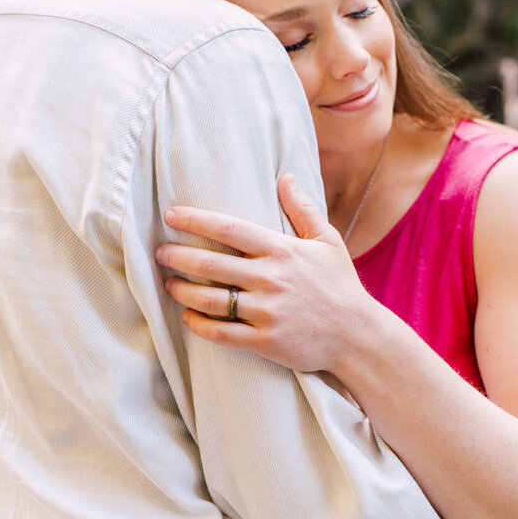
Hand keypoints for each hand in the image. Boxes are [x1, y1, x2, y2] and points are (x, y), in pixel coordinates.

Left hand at [155, 174, 377, 372]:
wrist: (358, 337)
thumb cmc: (340, 286)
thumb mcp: (328, 241)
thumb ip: (303, 209)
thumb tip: (285, 177)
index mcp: (282, 250)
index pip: (230, 229)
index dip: (196, 220)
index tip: (171, 215)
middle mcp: (271, 279)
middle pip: (212, 263)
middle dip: (178, 256)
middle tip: (160, 252)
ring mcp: (266, 312)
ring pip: (211, 299)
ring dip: (182, 290)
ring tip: (168, 284)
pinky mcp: (265, 341)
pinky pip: (221, 333)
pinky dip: (198, 324)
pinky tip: (186, 315)